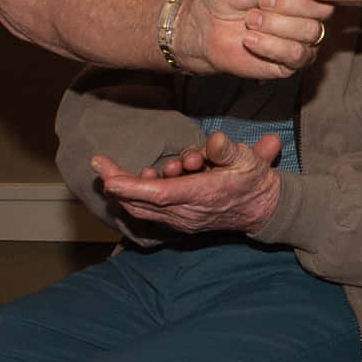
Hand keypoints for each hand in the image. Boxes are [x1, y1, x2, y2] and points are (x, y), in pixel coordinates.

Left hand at [91, 131, 283, 234]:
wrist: (263, 208)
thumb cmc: (252, 178)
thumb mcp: (247, 158)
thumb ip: (227, 150)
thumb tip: (214, 141)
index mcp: (202, 195)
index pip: (159, 194)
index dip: (131, 187)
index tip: (108, 179)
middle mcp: (187, 213)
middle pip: (143, 202)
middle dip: (118, 183)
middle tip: (99, 164)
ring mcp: (182, 220)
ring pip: (143, 209)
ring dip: (127, 189)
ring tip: (119, 170)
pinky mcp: (180, 221)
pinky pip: (150, 212)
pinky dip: (137, 197)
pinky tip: (133, 181)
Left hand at [177, 0, 332, 77]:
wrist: (206, 24)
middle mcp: (311, 12)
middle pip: (322, 9)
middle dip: (287, 3)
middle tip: (261, 0)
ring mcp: (303, 38)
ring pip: (310, 32)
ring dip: (275, 25)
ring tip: (250, 19)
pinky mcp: (291, 62)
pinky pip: (296, 54)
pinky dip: (270, 45)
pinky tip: (249, 38)